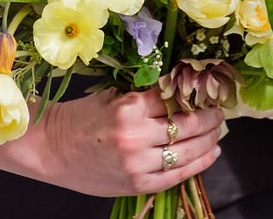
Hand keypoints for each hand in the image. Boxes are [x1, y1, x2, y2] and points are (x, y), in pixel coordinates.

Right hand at [34, 87, 222, 196]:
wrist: (52, 149)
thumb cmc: (80, 119)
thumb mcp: (111, 97)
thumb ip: (144, 96)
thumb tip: (181, 89)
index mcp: (128, 107)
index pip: (174, 97)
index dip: (194, 93)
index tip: (205, 90)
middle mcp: (135, 135)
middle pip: (187, 124)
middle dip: (209, 117)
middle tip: (220, 110)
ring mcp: (137, 162)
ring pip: (187, 150)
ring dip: (209, 139)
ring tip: (218, 131)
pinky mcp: (136, 183)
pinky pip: (176, 175)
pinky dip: (198, 164)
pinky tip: (211, 154)